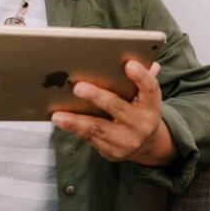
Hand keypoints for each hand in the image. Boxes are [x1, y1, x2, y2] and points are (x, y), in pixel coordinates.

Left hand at [52, 61, 175, 166]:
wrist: (147, 145)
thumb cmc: (140, 111)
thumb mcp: (145, 96)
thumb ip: (142, 78)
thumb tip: (144, 58)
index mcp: (152, 105)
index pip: (150, 88)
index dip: (141, 76)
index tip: (128, 64)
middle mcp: (142, 124)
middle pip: (117, 107)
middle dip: (96, 96)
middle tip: (77, 87)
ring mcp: (127, 140)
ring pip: (98, 128)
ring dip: (76, 121)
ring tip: (57, 114)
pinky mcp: (113, 152)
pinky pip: (90, 139)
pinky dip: (74, 129)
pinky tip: (60, 120)